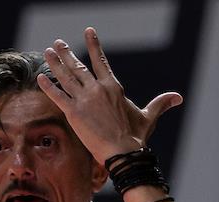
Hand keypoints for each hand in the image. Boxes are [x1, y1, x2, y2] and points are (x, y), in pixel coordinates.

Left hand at [37, 27, 181, 163]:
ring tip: (48, 52)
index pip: (101, 61)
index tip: (88, 32)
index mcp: (113, 86)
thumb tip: (179, 98)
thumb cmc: (136, 136)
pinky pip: (58, 96)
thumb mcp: (149, 116)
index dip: (93, 45)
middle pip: (78, 66)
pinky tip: (40, 77)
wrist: (123, 152)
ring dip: (55, 64)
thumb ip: (161, 103)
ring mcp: (84, 100)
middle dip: (66, 54)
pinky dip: (48, 86)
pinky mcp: (74, 113)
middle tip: (57, 43)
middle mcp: (98, 89)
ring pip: (66, 77)